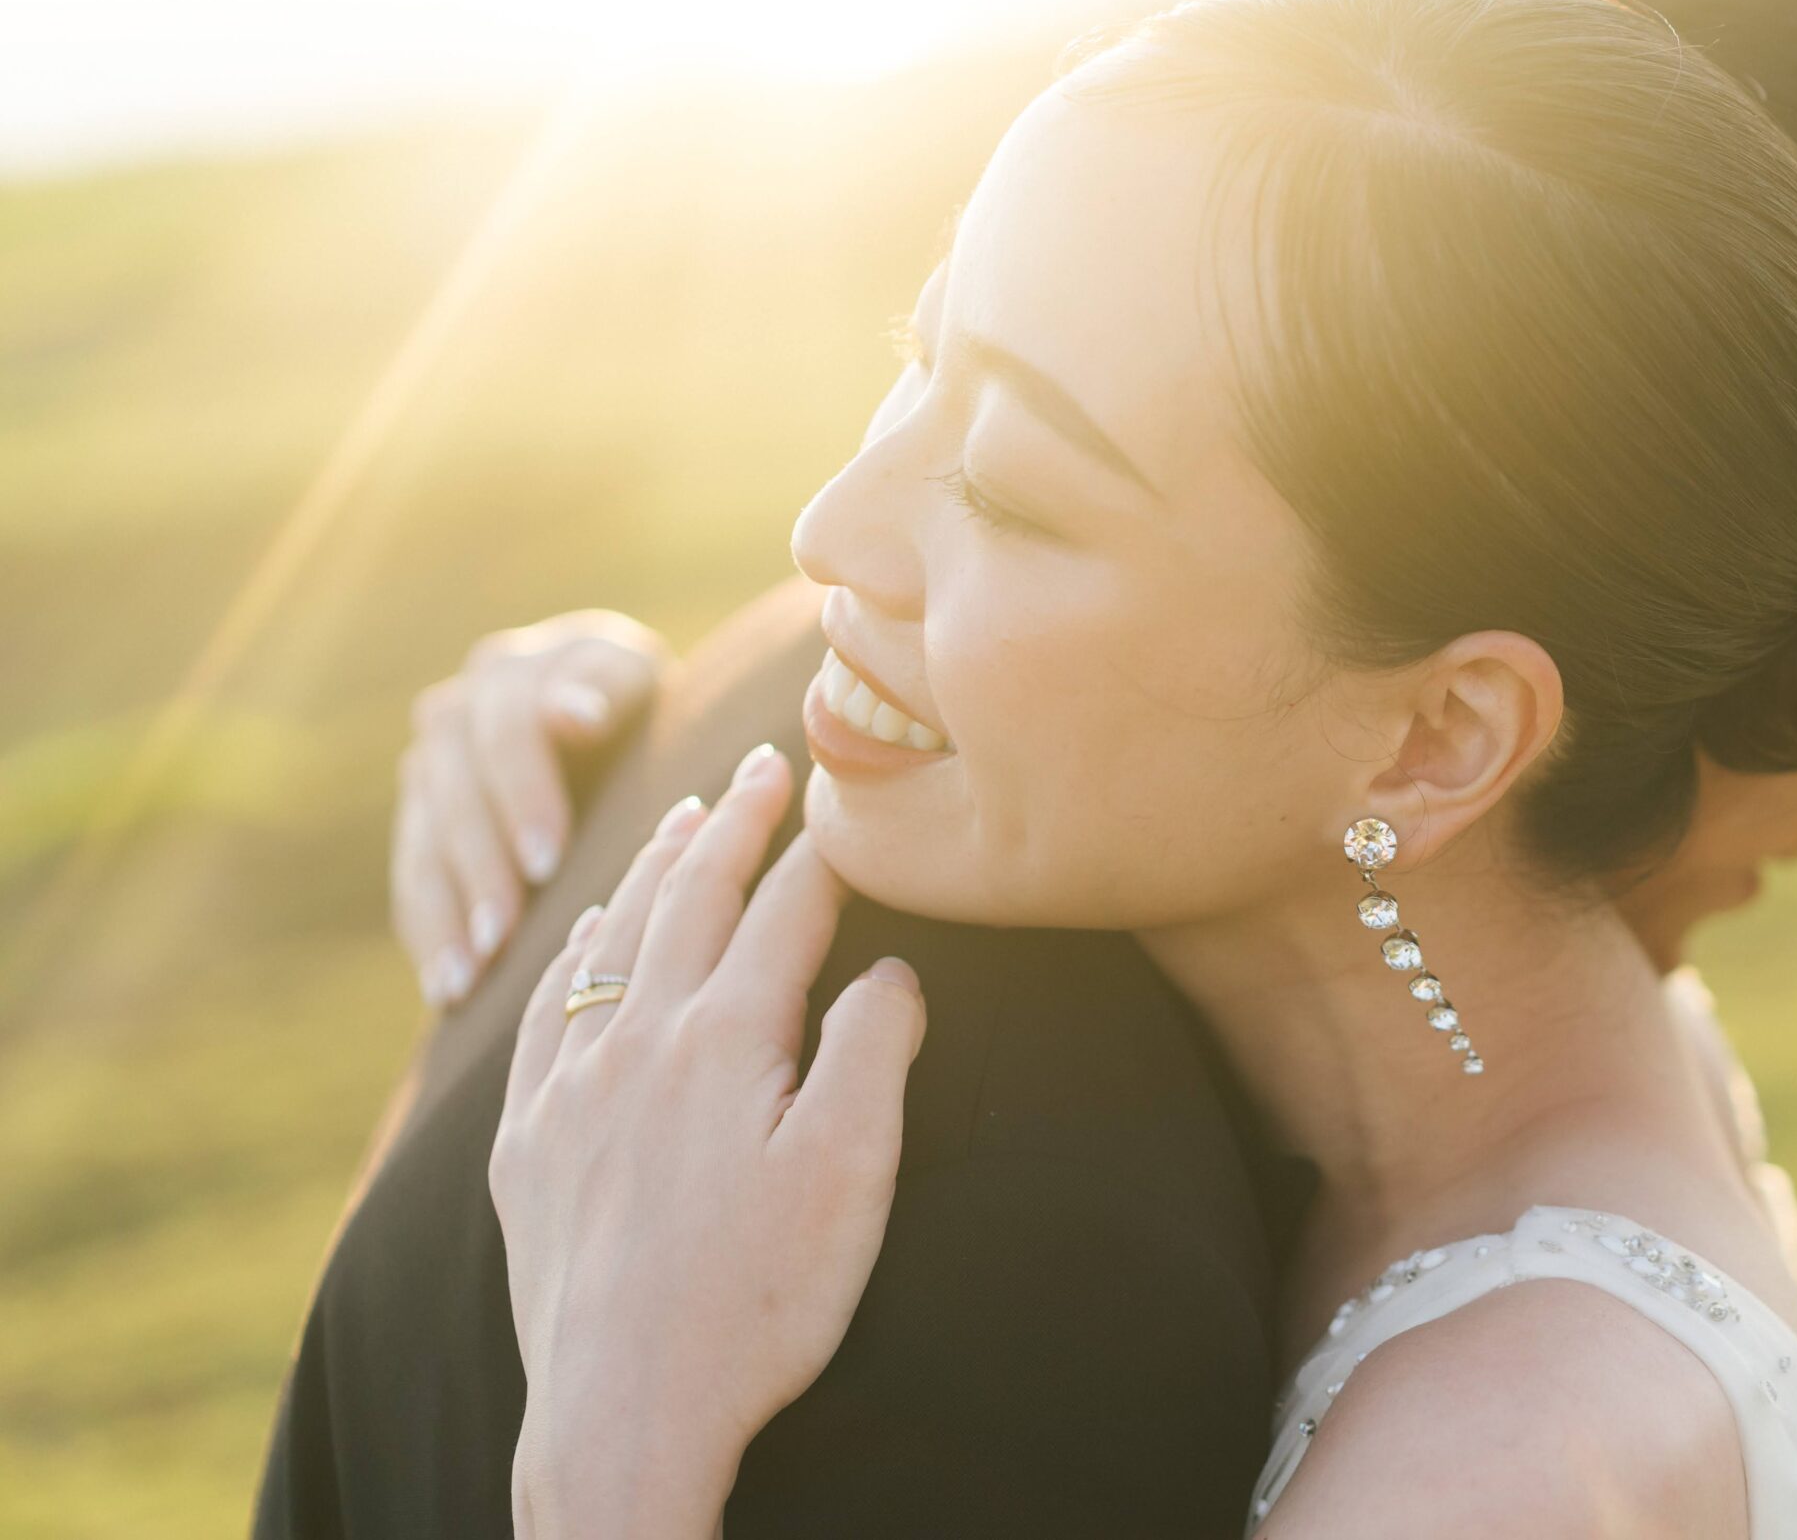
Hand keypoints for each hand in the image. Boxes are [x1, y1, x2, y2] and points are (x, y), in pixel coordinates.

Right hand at [395, 610, 666, 1007]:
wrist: (616, 716)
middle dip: (480, 868)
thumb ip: (610, 692)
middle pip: (454, 794)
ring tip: (469, 977)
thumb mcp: (640, 687)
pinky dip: (429, 933)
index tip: (548, 862)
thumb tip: (575, 717)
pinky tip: (447, 987)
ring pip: (424, 842)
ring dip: (445, 913)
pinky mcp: (419, 818)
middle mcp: (457, 710)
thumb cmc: (650, 706)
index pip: (506, 732)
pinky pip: (412, 878)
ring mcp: (429, 765)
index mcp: (514, 671)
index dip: (523, 796)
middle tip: (505, 934)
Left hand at [490, 744, 924, 1539]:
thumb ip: (875, 1049)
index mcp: (725, 1038)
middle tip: (766, 765)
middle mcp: (636, 1039)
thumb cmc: (758, 1301)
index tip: (848, 793)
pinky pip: (546, 1009)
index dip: (824, 846)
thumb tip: (891, 969)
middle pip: (689, 897)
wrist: (624, 1412)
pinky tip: (585, 931)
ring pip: (611, 938)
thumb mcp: (851, 1172)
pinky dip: (574, 949)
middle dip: (735, 823)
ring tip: (686, 816)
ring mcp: (568, 1087)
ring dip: (654, 865)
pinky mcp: (525, 1141)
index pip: (785, 909)